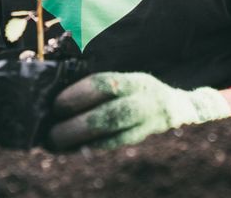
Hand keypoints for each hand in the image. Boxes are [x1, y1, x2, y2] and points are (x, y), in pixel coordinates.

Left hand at [49, 71, 230, 149]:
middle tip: (53, 133)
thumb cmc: (136, 91)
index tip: (57, 105)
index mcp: (134, 81)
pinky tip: (73, 149)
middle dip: (78, 125)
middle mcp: (144, 100)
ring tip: (58, 144)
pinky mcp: (142, 139)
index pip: (105, 85)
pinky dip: (92, 149)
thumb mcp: (124, 80)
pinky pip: (116, 146)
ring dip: (82, 142)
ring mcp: (147, 122)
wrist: (177, 106)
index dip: (79, 95)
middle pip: (111, 114)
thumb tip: (56, 95)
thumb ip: (98, 86)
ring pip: (114, 135)